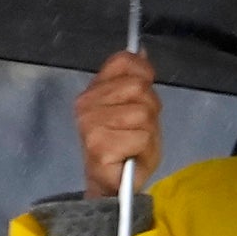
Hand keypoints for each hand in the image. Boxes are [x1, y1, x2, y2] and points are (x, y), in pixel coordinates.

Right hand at [76, 53, 164, 200]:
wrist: (113, 184)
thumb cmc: (127, 146)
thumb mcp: (138, 107)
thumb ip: (137, 80)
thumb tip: (142, 51)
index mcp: (94, 90)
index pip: (123, 61)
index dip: (143, 72)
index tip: (142, 95)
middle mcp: (86, 103)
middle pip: (140, 87)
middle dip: (150, 109)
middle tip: (137, 129)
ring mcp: (90, 124)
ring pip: (143, 112)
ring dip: (148, 131)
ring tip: (134, 143)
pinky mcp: (99, 145)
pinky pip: (142, 135)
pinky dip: (145, 148)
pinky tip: (130, 156)